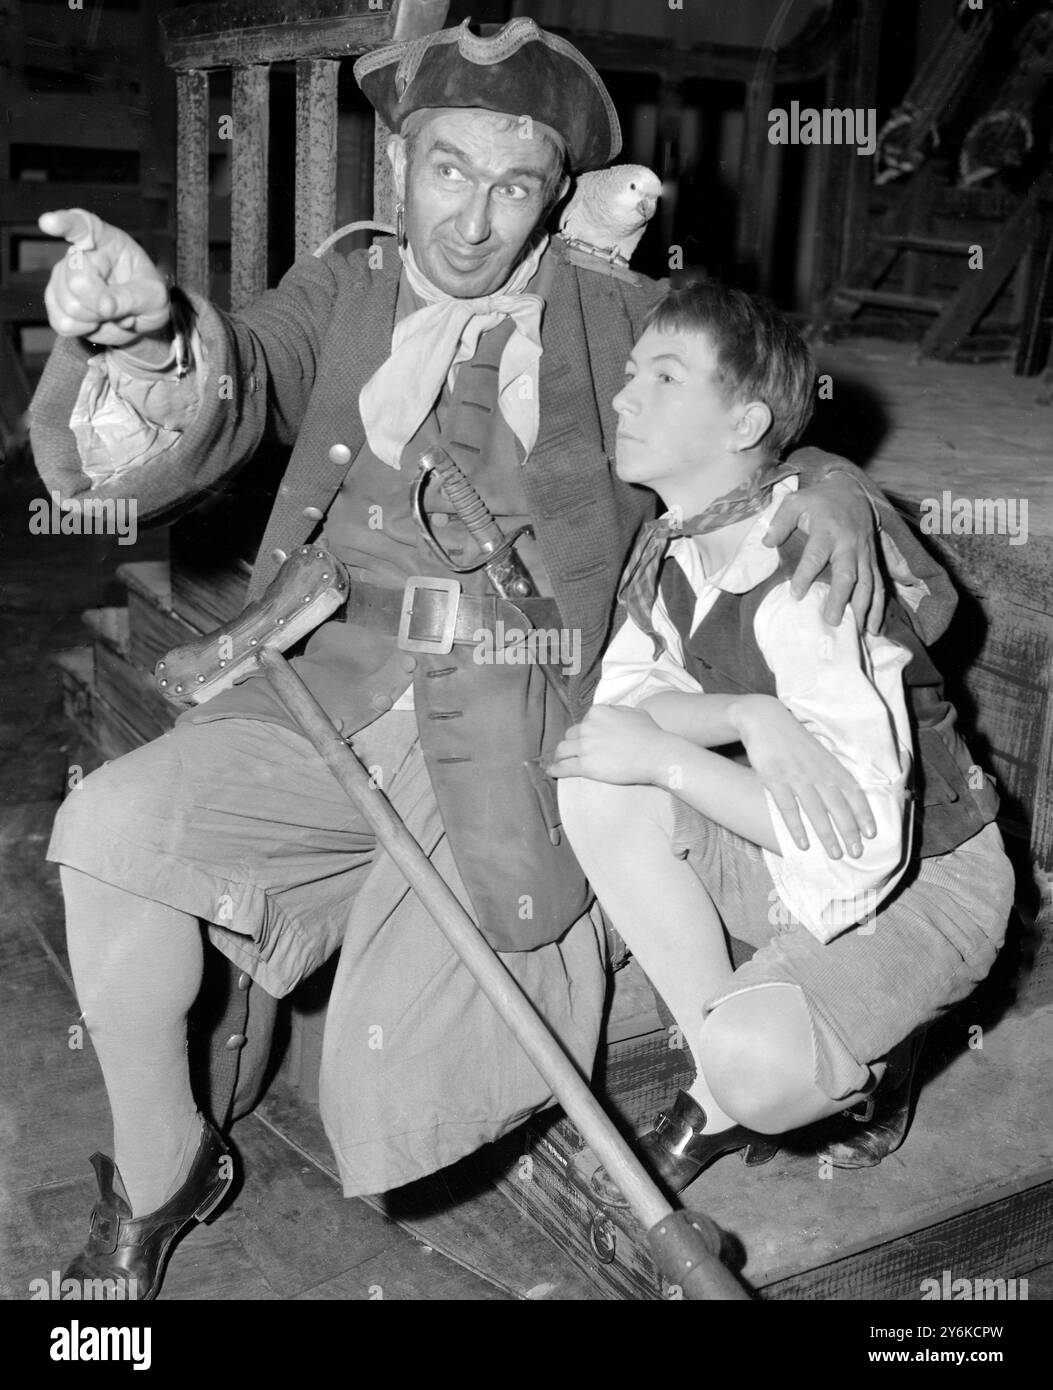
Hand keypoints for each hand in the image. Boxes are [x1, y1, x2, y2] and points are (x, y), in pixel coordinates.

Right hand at [39, 208, 170, 347]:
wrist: (139, 317)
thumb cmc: (148, 296)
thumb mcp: (154, 296)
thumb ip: (132, 297)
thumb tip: (103, 306)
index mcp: (105, 240)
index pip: (81, 226)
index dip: (63, 223)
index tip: (49, 222)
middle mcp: (78, 254)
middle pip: (78, 282)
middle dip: (102, 304)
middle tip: (120, 306)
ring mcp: (61, 277)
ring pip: (70, 307)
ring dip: (97, 319)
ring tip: (111, 311)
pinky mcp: (55, 302)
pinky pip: (64, 323)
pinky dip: (86, 330)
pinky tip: (97, 320)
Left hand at [547, 705, 674, 785]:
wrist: (656, 755)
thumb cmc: (651, 734)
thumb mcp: (634, 712)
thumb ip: (617, 710)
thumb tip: (609, 713)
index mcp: (598, 711)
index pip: (585, 720)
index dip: (587, 731)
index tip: (591, 739)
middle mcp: (588, 726)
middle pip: (572, 734)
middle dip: (574, 743)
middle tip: (578, 751)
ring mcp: (585, 746)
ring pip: (563, 749)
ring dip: (561, 755)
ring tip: (560, 761)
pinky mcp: (585, 765)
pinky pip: (564, 767)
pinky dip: (555, 769)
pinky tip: (551, 772)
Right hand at [731, 695, 876, 858]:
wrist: (764, 719)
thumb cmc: (794, 740)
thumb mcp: (818, 753)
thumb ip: (831, 774)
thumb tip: (847, 798)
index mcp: (830, 766)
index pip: (853, 792)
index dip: (864, 813)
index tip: (872, 833)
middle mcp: (817, 773)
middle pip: (838, 806)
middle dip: (849, 830)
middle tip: (857, 853)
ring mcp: (796, 777)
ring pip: (816, 811)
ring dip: (828, 834)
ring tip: (836, 854)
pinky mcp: (775, 779)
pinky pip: (788, 808)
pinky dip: (797, 827)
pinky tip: (803, 844)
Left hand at [764, 471, 883, 633]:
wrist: (852, 490)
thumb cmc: (819, 500)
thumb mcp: (796, 501)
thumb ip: (781, 521)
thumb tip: (767, 542)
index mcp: (827, 531)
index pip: (815, 555)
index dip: (805, 575)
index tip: (796, 595)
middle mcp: (848, 544)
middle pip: (847, 574)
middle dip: (841, 598)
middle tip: (832, 620)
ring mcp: (864, 553)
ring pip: (868, 583)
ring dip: (865, 608)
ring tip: (859, 631)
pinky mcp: (874, 559)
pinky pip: (880, 584)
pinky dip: (880, 606)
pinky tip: (875, 627)